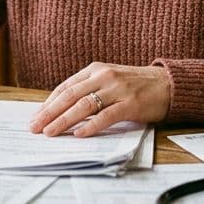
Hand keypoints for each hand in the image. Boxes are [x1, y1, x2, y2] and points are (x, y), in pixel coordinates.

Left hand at [28, 62, 171, 137]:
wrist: (168, 84)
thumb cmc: (136, 85)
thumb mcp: (109, 81)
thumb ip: (90, 91)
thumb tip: (63, 111)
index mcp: (95, 69)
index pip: (66, 87)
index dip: (48, 103)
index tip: (36, 117)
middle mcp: (104, 76)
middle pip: (70, 96)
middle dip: (49, 113)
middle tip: (34, 127)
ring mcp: (118, 89)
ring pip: (84, 105)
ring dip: (64, 120)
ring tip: (50, 132)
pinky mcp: (131, 103)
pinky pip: (106, 115)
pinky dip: (91, 125)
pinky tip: (79, 134)